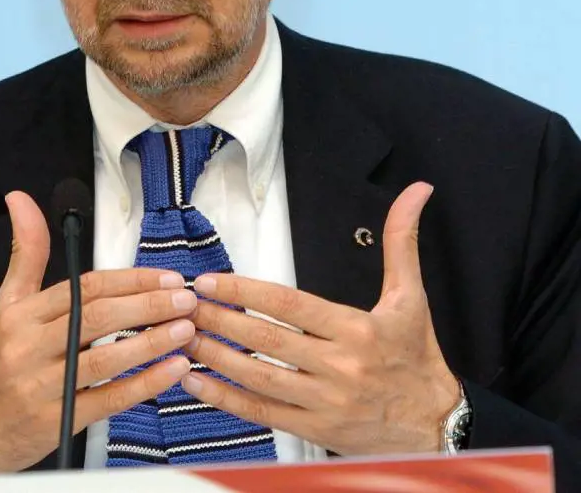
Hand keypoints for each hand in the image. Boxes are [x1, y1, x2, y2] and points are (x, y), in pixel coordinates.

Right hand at [0, 191, 195, 473]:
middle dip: (147, 306)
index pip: (84, 288)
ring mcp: (43, 388)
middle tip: (185, 299)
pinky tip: (173, 371)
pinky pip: (108, 400)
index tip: (166, 276)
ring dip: (151, 343)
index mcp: (22, 314)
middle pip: (97, 318)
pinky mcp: (57, 424)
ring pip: (105, 359)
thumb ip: (26, 251)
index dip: (129, 280)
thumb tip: (21, 199)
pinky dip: (144, 384)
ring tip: (187, 330)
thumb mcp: (7, 302)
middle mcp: (30, 347)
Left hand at [181, 181, 459, 454]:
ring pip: (259, 378)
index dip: (245, 292)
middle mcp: (339, 368)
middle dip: (220, 320)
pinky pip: (264, 414)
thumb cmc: (417, 356)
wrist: (437, 426)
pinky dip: (226, 400)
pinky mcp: (316, 431)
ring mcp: (325, 404)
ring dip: (215, 358)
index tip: (208, 280)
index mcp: (356, 331)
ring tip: (182, 337)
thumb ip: (402, 241)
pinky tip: (196, 383)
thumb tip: (417, 190)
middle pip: (267, 341)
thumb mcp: (412, 296)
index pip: (289, 305)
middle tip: (184, 304)